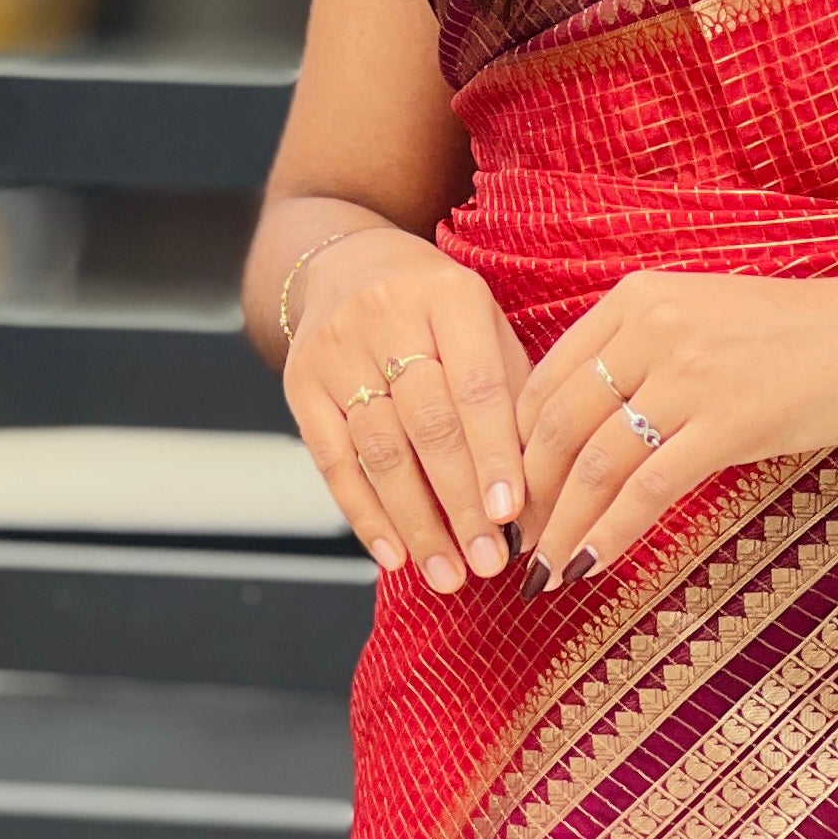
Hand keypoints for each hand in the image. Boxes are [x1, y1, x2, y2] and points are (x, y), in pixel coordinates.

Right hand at [284, 226, 534, 591]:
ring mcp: (336, 348)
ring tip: (447, 573)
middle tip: (487, 562)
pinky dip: (364, 514)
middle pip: (428, 424)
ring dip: (416, 522)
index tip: (512, 516)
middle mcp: (387, 315)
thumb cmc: (439, 311)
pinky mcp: (298, 381)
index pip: (477, 386)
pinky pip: (333, 460)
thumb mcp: (487, 327)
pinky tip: (394, 554)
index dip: (494, 455)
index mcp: (451, 295)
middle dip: (460, 503)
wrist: (346, 264)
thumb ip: (513, 396)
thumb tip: (538, 492)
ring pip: (380, 449)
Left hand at [514, 271, 837, 589]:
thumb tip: (570, 433)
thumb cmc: (788, 338)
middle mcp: (652, 326)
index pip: (546, 380)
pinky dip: (610, 532)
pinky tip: (589, 564)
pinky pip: (648, 487)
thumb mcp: (696, 318)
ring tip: (543, 568)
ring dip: (562, 525)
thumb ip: (634, 356)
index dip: (514, 447)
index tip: (506, 494)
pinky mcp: (728, 421)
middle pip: (559, 424)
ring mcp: (690, 373)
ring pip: (597, 461)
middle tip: (514, 543)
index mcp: (635, 298)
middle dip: (528, 494)